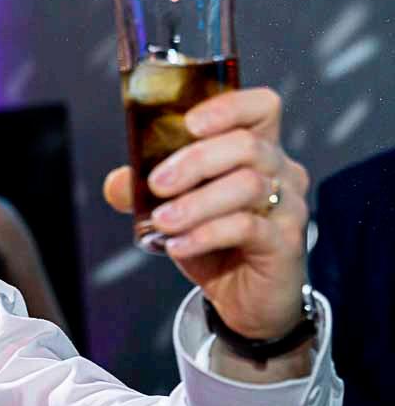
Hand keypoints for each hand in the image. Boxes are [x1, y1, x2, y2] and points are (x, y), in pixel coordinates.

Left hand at [104, 87, 310, 339]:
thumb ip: (146, 191)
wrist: (244, 299)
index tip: (189, 123)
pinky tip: (177, 245)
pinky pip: (246, 227)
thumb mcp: (176, 209)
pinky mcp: (285, 242)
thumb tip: (117, 183)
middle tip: (157, 184)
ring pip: (247, 186)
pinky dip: (205, 234)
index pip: (262, 107)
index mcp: (258, 150)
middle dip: (195, 160)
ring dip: (195, 202)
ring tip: (162, 221)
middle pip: (247, 145)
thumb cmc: (215, 242)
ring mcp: (289, 206)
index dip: (229, 106)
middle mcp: (281, 172)